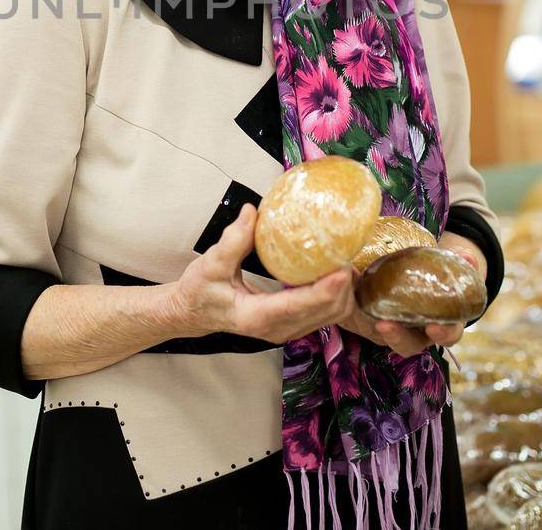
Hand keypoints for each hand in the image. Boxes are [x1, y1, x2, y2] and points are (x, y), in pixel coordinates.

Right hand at [165, 204, 355, 343]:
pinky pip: (326, 314)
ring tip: (344, 259)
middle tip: (347, 252)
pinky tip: (335, 270)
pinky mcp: (292, 325)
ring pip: (331, 316)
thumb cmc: (200, 291)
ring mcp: (287, 330)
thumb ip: (232, 241)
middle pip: (325, 313)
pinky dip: (337, 295)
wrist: (193, 313)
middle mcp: (277, 329)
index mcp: (256, 316)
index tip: (341, 269)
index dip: (323, 290)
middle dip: (342, 286)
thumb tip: (252, 212)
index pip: (298, 306)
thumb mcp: (209, 264)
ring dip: (344, 291)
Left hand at [339, 232, 484, 356]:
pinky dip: (350, 307)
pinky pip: (358, 318)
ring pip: (381, 336)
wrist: (416, 272)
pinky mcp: (369, 317)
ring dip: (366, 326)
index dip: (442, 334)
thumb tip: (468, 259)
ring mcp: (393, 328)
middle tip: (385, 324)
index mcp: (442, 325)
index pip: (445, 336)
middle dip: (397, 337)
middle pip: (408, 345)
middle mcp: (416, 333)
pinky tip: (347, 284)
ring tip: (358, 312)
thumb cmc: (439, 278)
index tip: (433, 327)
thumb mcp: (453, 272)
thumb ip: (462, 265)